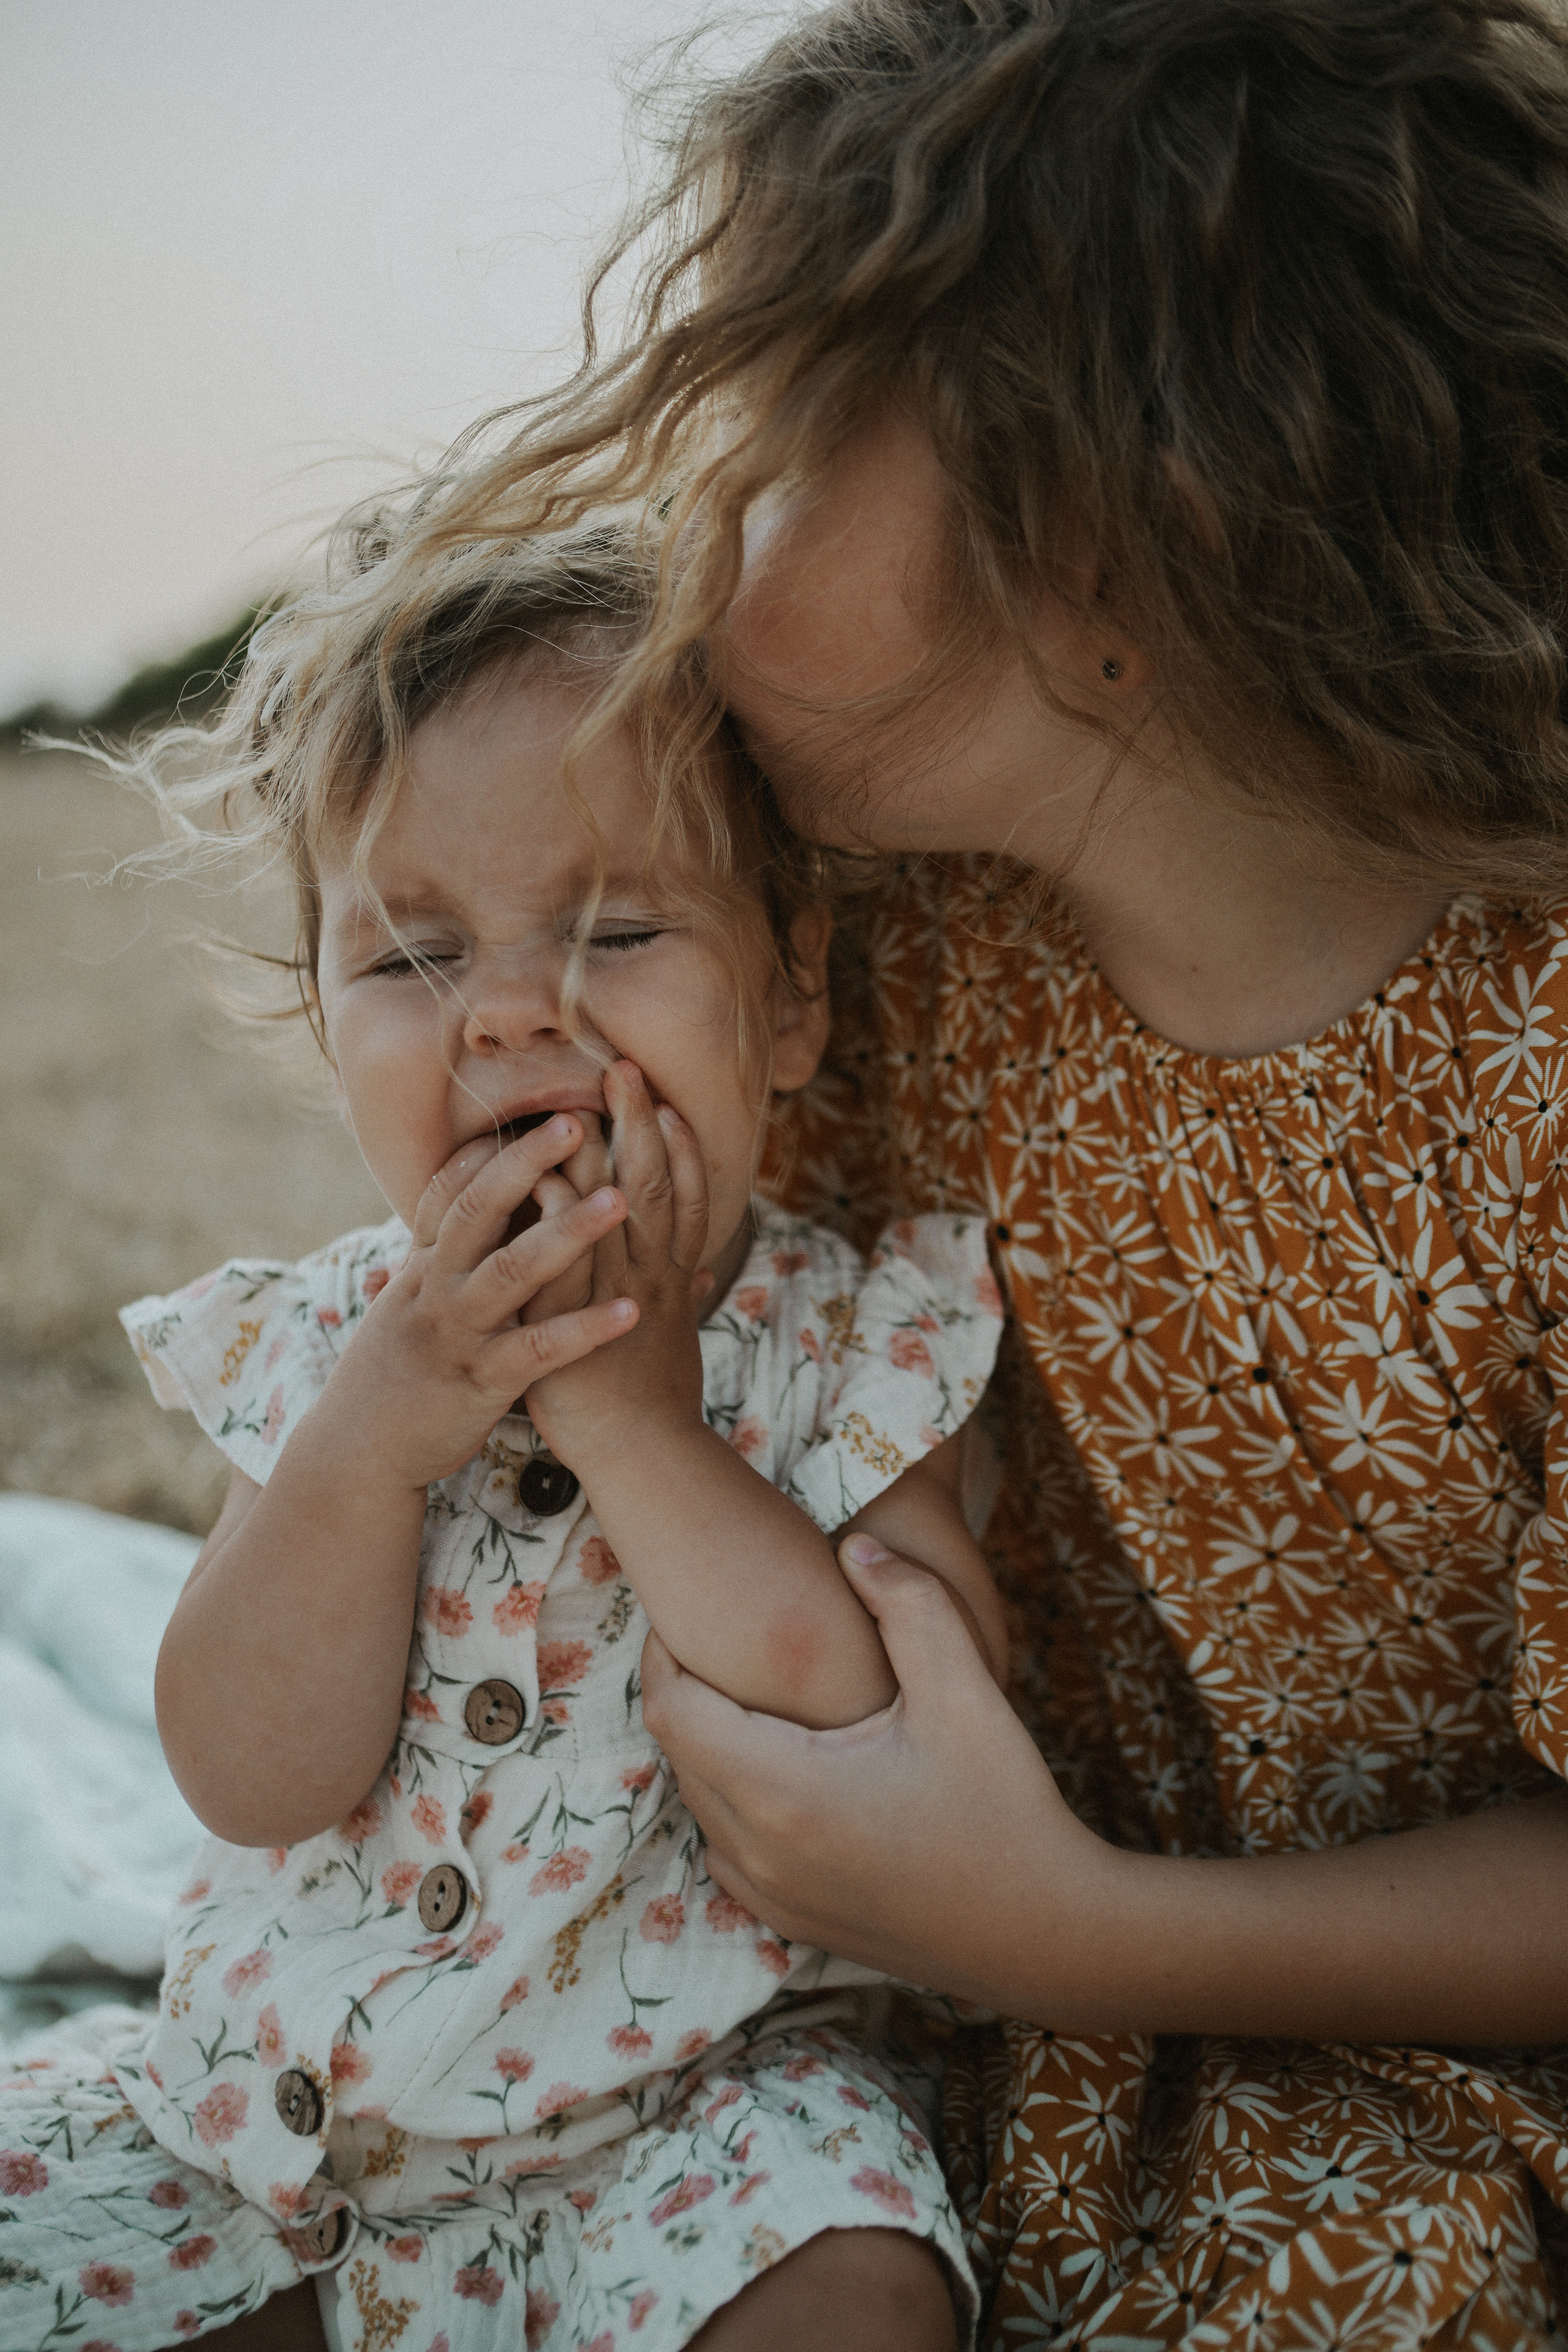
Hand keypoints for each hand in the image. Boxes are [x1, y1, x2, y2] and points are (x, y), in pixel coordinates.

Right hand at [326, 1112, 635, 1488]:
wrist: (356, 1453)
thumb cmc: (391, 1375)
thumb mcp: (405, 1306)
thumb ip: (432, 1259)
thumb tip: (450, 1214)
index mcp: (424, 1266)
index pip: (451, 1191)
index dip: (491, 1151)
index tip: (538, 1109)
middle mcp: (436, 1288)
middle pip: (479, 1211)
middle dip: (528, 1165)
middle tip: (578, 1122)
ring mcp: (456, 1333)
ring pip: (510, 1272)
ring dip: (567, 1234)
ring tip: (620, 1201)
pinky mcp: (478, 1382)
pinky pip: (537, 1350)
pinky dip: (584, 1330)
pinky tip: (631, 1312)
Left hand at [521, 1060, 709, 1470]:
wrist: (643, 1458)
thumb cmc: (655, 1407)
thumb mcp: (676, 1347)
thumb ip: (684, 1304)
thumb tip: (706, 1279)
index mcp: (669, 1281)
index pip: (681, 1201)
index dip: (679, 1151)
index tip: (669, 1105)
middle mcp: (647, 1278)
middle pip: (651, 1186)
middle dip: (640, 1124)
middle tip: (626, 1067)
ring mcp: (612, 1296)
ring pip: (613, 1210)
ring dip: (600, 1150)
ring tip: (586, 1099)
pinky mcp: (573, 1321)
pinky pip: (566, 1257)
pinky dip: (556, 1214)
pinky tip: (542, 1175)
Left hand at [641, 1537, 1098, 2010]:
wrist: (1046, 1932)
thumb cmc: (1006, 1807)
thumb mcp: (966, 1689)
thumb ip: (909, 1602)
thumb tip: (855, 1545)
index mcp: (782, 1790)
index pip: (671, 1707)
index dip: (664, 1650)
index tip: (688, 1608)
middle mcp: (757, 1851)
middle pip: (678, 1750)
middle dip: (690, 1687)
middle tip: (723, 1636)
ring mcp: (769, 1895)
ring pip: (700, 1800)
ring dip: (710, 1744)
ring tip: (754, 1692)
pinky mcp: (790, 1920)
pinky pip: (726, 1845)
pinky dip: (733, 1797)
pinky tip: (786, 1764)